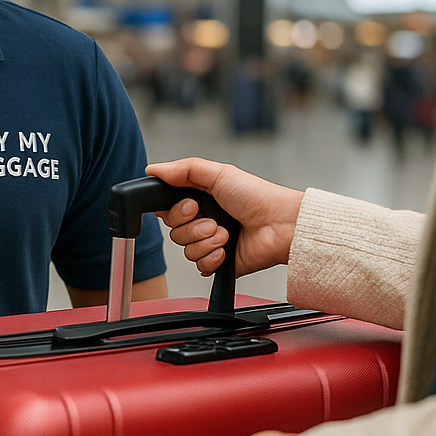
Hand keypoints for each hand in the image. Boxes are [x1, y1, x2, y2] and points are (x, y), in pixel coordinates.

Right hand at [146, 158, 303, 276]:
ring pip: (185, 250)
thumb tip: (154, 169)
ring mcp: (211, 243)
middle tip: (212, 219)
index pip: (169, 210)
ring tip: (225, 233)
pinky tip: (226, 250)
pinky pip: (199, 266)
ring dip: (205, 242)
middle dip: (193, 227)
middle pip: (174, 231)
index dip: (174, 211)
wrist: (281, 225)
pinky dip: (212, 258)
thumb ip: (184, 169)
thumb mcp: (219, 173)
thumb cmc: (258, 197)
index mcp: (201, 199)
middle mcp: (204, 221)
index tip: (190, 205)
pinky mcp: (220, 263)